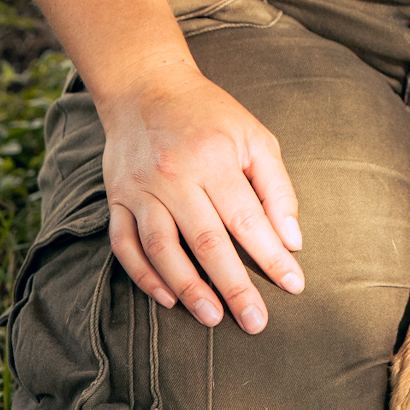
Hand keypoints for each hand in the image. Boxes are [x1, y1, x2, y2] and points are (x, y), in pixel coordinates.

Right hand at [100, 64, 304, 333]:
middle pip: (207, 241)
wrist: (145, 87)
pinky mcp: (116, 199)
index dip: (272, 256)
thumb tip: (292, 240)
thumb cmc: (210, 115)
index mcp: (214, 157)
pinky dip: (145, 276)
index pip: (247, 218)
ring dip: (189, 288)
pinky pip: (125, 246)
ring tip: (214, 317)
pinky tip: (168, 298)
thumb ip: (276, 187)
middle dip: (235, 286)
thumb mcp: (254, 136)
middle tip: (256, 322)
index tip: (293, 286)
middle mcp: (175, 175)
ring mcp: (141, 189)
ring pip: (163, 249)